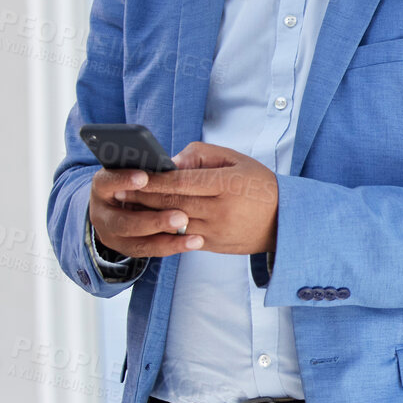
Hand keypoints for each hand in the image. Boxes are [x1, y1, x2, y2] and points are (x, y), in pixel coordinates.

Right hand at [89, 166, 203, 258]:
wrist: (129, 200)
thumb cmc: (143, 176)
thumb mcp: (144, 164)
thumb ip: (157, 165)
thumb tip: (176, 166)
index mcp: (102, 186)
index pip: (107, 182)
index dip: (124, 180)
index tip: (144, 177)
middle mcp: (101, 213)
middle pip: (123, 222)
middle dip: (153, 221)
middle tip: (181, 217)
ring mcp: (112, 234)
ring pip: (138, 243)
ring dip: (168, 240)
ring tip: (194, 237)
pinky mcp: (127, 248)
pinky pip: (150, 251)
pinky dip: (173, 247)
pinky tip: (195, 241)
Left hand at [121, 142, 278, 254]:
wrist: (285, 221)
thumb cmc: (258, 184)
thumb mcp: (235, 160)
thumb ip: (200, 156)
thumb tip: (169, 164)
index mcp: (226, 184)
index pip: (181, 181)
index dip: (153, 178)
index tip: (132, 174)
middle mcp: (220, 210)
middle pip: (172, 203)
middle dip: (142, 196)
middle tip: (117, 190)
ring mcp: (216, 231)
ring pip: (173, 223)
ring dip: (147, 215)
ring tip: (126, 206)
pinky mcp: (214, 246)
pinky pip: (182, 237)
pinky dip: (163, 229)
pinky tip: (147, 221)